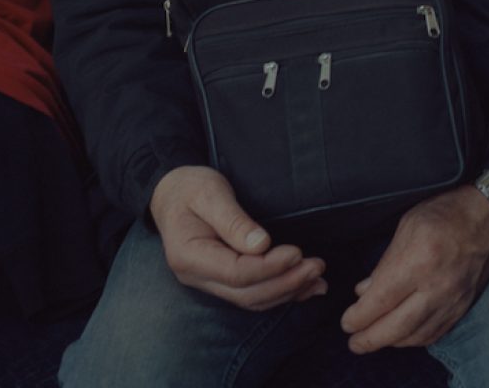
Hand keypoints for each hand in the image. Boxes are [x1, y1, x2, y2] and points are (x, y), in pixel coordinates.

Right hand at [148, 166, 325, 310]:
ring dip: (287, 291)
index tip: (297, 253)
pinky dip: (280, 293)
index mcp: (189, 255)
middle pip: (247, 293)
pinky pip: (252, 295)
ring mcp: (208, 283)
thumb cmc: (189, 188)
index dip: (269, 267)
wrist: (172, 194)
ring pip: (251, 300)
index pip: (236, 273)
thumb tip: (261, 245)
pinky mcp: (221, 281)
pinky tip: (305, 288)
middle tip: (316, 267)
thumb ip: (233, 220)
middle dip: (285, 283)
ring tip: (317, 277)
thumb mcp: (209, 193)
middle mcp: (197, 277)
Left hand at [341, 183, 488, 352]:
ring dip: (390, 342)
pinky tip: (401, 336)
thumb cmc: (445, 214)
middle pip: (397, 327)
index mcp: (419, 260)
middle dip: (370, 339)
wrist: (488, 217)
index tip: (347, 322)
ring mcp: (452, 300)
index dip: (360, 316)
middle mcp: (436, 286)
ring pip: (415, 335)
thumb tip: (364, 292)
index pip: (381, 300)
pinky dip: (414, 339)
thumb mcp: (407, 227)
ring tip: (373, 339)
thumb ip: (385, 263)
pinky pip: (435, 333)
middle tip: (354, 342)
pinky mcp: (462, 307)